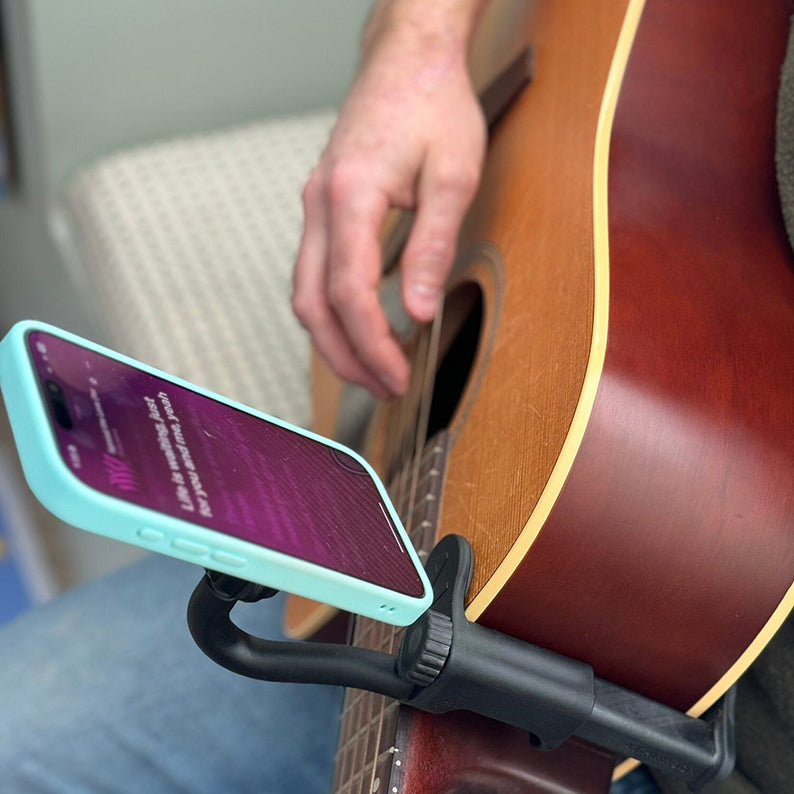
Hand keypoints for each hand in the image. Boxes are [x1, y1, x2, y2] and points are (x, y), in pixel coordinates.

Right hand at [292, 1, 487, 397]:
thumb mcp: (452, 176)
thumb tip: (419, 309)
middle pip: (312, 304)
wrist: (407, 58)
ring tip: (372, 367)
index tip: (397, 376)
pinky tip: (361, 325)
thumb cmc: (433, 104)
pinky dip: (333, 310)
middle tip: (383, 386)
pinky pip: (313, 272)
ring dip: (334, 338)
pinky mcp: (322, 208)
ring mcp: (315, 206)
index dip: (372, 345)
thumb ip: (433, 247)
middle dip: (345, 356)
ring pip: (305, 293)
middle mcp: (320, 205)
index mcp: (350, 196)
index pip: (349, 294)